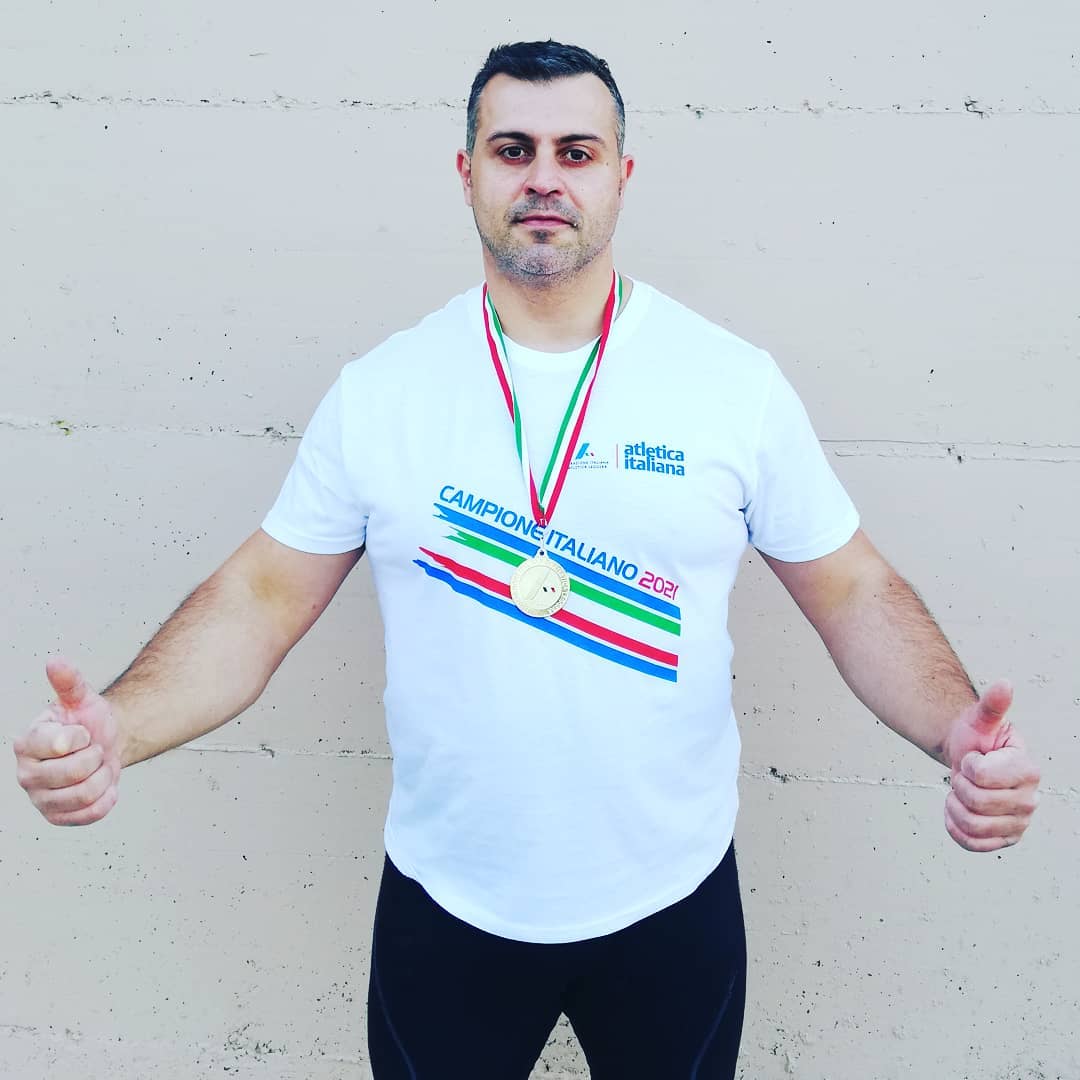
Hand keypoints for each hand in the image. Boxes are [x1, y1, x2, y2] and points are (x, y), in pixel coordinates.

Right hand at [13, 658, 121, 825]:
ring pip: (85, 794)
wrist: (104, 745)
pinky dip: (105, 798)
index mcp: (27, 743)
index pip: (60, 744)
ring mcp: (40, 798)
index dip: (82, 736)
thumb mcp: (81, 699)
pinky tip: (102, 785)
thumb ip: (69, 682)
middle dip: (96, 757)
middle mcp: (27, 773)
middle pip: (75, 772)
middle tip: (93, 750)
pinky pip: (89, 814)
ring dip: (103, 777)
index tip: (81, 732)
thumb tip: (56, 661)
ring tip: (96, 767)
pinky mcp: (56, 817)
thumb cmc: (87, 722)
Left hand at [942, 681, 1039, 851]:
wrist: (967, 759)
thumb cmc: (976, 739)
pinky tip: (957, 810)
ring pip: (974, 825)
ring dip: (956, 806)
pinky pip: (973, 843)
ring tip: (961, 792)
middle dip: (960, 785)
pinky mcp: (1004, 839)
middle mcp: (1030, 799)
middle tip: (965, 775)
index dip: (968, 765)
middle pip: (978, 803)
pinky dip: (956, 827)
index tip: (973, 757)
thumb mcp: (980, 719)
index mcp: (1027, 769)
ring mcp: (1018, 822)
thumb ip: (992, 704)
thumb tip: (1005, 684)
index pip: (982, 776)